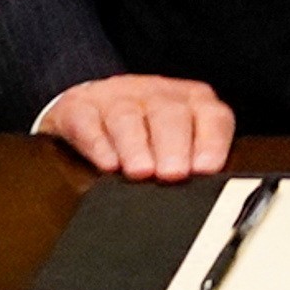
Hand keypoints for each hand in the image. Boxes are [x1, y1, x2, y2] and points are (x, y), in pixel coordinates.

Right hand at [43, 75, 236, 180]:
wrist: (92, 107)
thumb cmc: (146, 132)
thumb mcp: (179, 142)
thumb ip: (195, 163)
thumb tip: (209, 195)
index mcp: (190, 101)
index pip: (211, 116)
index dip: (211, 141)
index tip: (206, 169)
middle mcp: (155, 94)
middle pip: (169, 113)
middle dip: (173, 145)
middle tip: (173, 175)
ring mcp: (114, 97)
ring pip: (127, 116)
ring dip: (135, 145)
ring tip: (141, 173)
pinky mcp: (78, 107)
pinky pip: (87, 120)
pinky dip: (97, 143)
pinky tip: (106, 165)